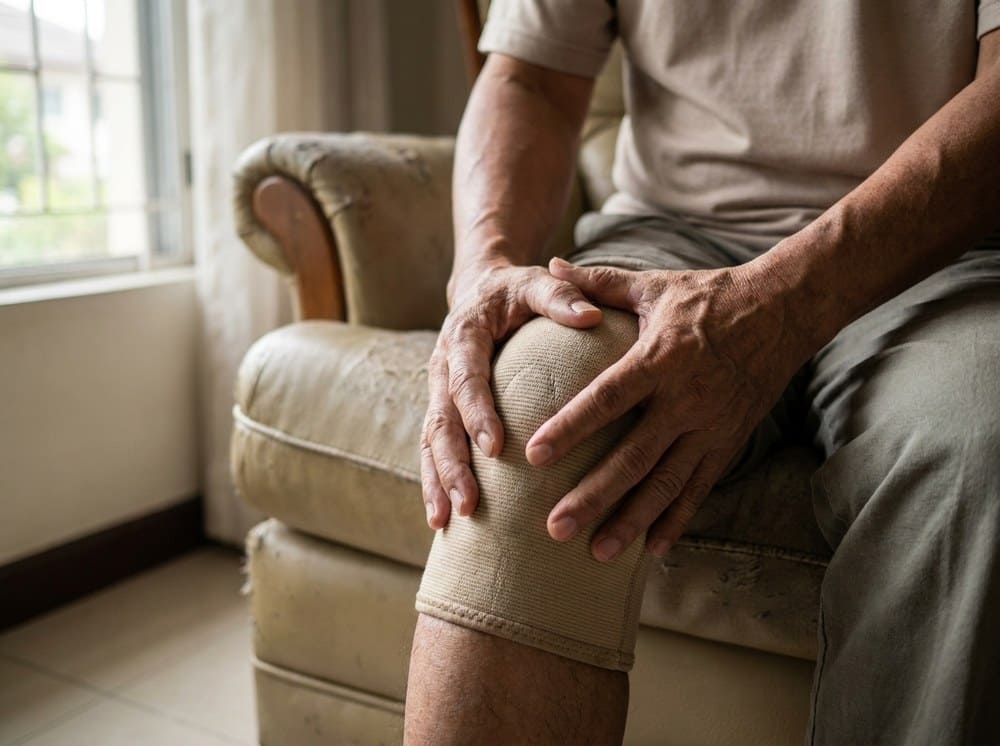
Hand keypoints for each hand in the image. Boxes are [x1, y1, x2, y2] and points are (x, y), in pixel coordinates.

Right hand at [421, 260, 601, 528]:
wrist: (479, 290)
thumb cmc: (516, 290)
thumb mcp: (536, 283)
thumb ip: (560, 296)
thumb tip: (591, 315)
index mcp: (463, 335)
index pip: (466, 376)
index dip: (477, 411)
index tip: (494, 447)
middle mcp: (442, 365)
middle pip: (440, 419)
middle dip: (452, 464)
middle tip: (468, 502)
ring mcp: (437, 391)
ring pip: (430, 441)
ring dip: (438, 481)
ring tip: (447, 521)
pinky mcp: (441, 409)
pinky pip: (432, 448)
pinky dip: (435, 482)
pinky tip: (442, 520)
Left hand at [531, 257, 804, 559]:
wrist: (782, 312)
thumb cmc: (708, 297)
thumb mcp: (653, 285)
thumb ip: (598, 283)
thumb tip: (549, 263)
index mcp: (660, 358)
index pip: (608, 398)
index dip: (571, 427)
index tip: (534, 455)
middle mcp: (686, 399)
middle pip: (633, 456)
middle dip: (593, 495)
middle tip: (553, 527)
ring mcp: (711, 426)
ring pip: (667, 484)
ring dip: (631, 520)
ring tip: (596, 553)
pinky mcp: (729, 443)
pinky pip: (700, 489)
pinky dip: (677, 520)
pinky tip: (652, 551)